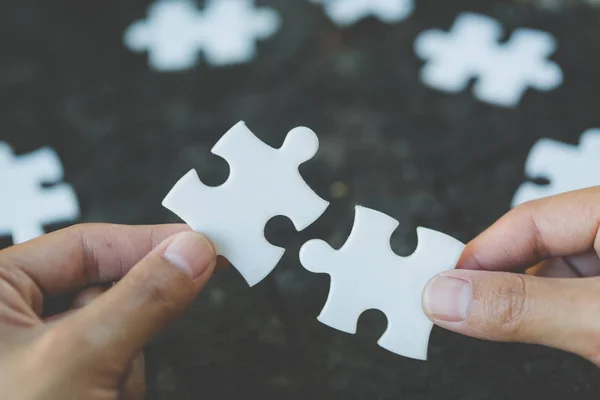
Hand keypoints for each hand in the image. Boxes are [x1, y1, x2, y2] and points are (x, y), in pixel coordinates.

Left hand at [0, 223, 217, 399]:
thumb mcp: (77, 360)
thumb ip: (142, 299)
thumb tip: (190, 253)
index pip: (88, 243)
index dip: (148, 242)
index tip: (200, 245)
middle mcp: (11, 318)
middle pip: (106, 291)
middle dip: (131, 324)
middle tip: (136, 340)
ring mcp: (37, 356)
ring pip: (115, 334)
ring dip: (124, 365)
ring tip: (101, 395)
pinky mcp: (61, 384)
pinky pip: (111, 368)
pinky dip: (119, 385)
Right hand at [422, 186, 599, 365]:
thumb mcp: (597, 319)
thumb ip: (522, 305)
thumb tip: (448, 296)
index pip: (527, 220)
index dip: (478, 255)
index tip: (442, 288)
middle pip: (538, 248)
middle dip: (499, 283)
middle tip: (458, 311)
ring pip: (555, 277)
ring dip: (525, 304)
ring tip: (495, 326)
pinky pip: (572, 296)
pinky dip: (550, 315)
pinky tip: (537, 330)